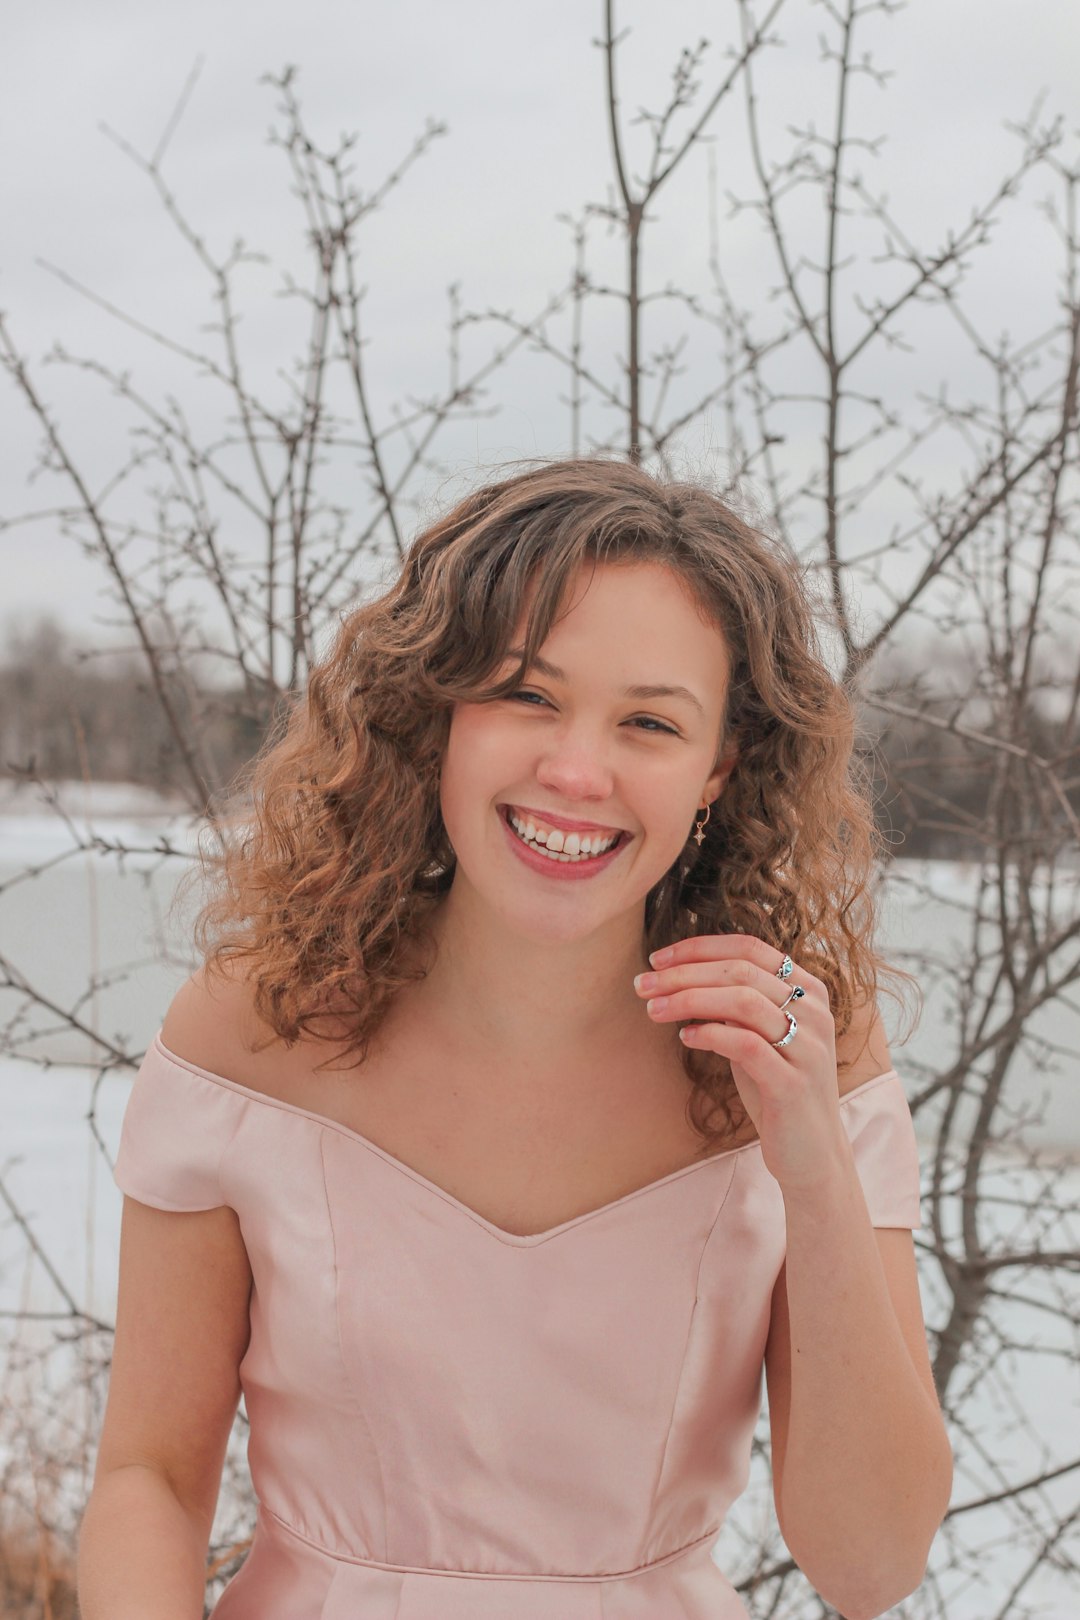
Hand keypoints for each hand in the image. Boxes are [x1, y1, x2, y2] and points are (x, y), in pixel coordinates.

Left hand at [634, 933, 850, 1196]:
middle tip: (642, 984)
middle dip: (683, 974)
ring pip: (742, 1002)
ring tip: (653, 1009)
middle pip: (740, 971)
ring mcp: (808, 1047)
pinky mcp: (793, 1084)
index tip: (657, 959)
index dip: (699, 948)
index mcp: (809, 991)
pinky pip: (746, 1045)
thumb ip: (735, 1004)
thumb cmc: (776, 1088)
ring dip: (688, 1000)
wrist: (812, 1153)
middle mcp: (815, 1012)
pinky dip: (710, 1034)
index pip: (750, 947)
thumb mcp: (759, 1035)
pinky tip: (685, 1037)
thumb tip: (678, 976)